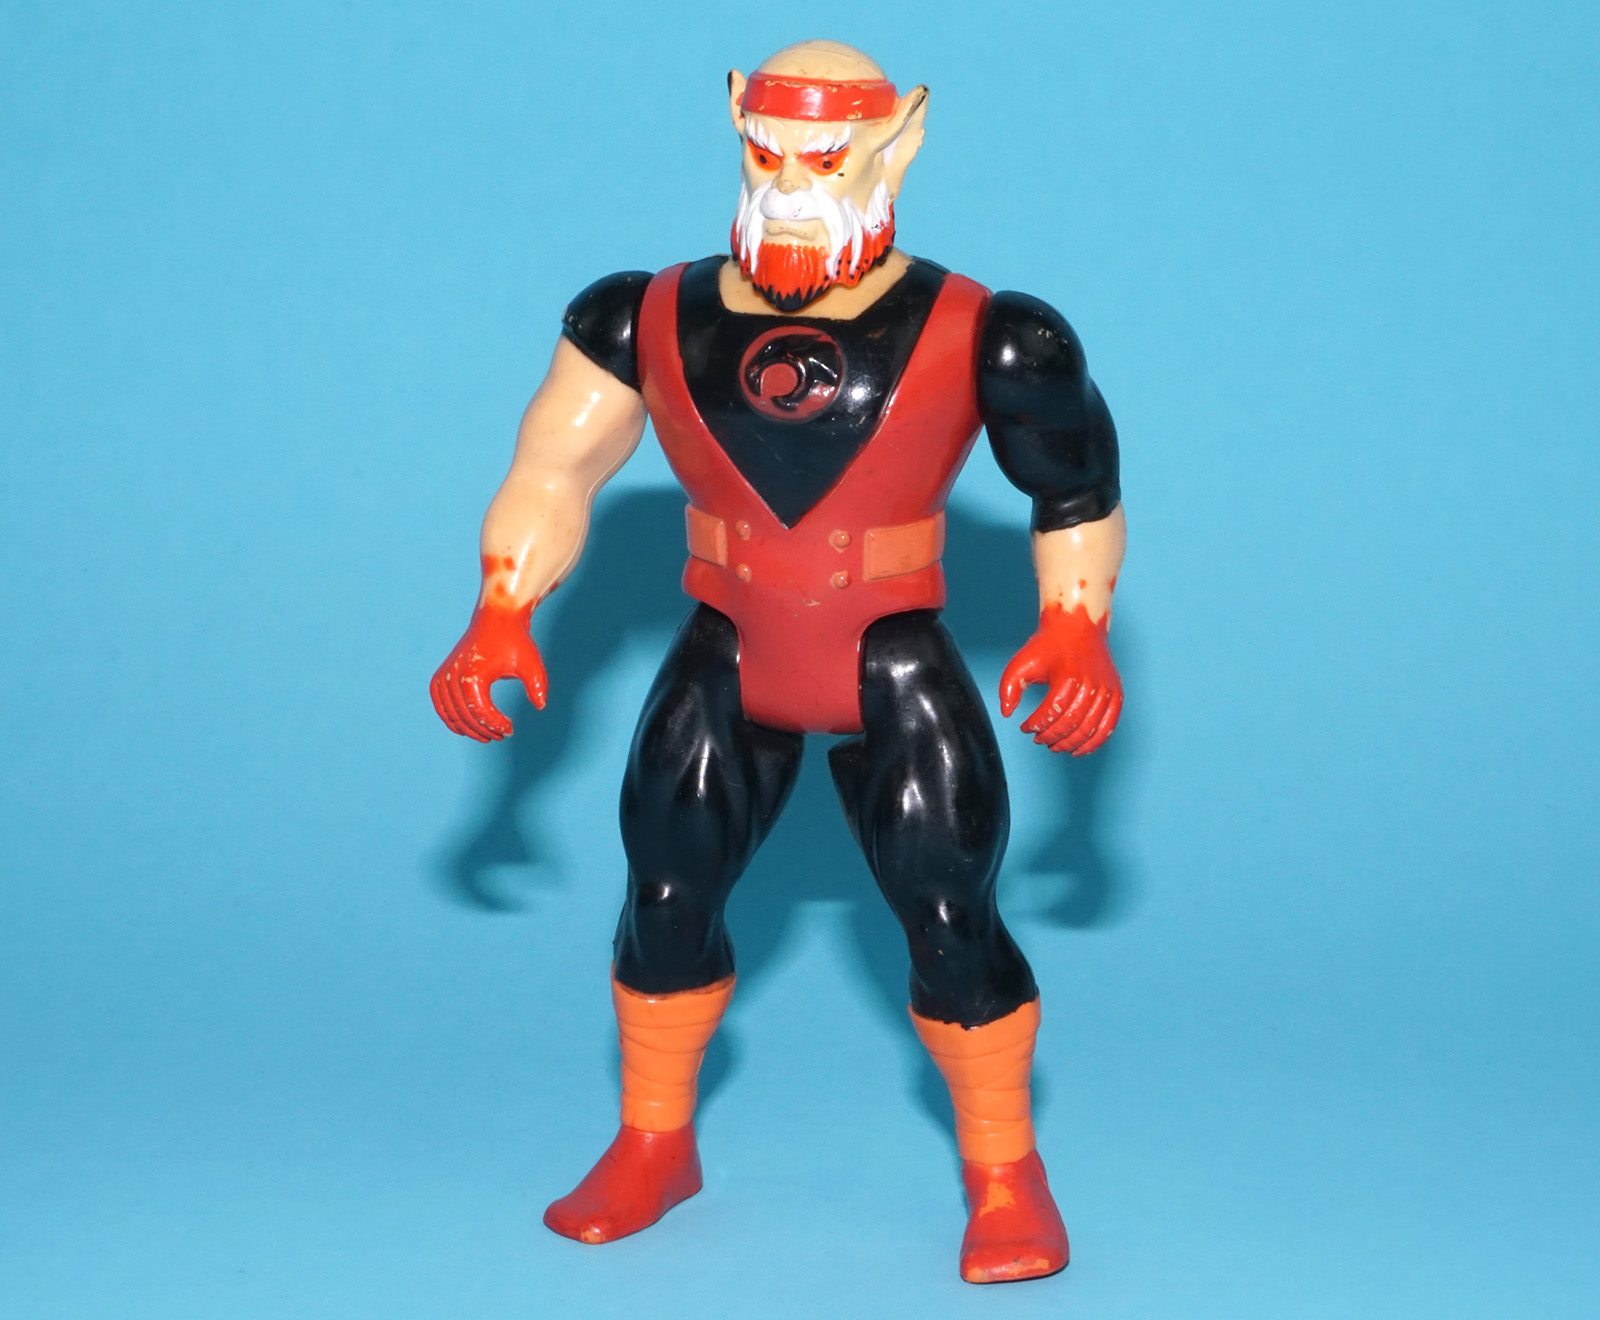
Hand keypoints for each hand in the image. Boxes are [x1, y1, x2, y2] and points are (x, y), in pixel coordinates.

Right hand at [430, 601, 546, 741]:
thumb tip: (540, 706)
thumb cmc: (515, 640)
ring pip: (450, 712)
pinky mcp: (442, 673)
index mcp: (473, 674)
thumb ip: (537, 685)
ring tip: (488, 735)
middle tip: (501, 735)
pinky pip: (440, 702)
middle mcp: (454, 675)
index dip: (495, 725)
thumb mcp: (530, 663)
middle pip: (465, 715)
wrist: (497, 617)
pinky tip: (464, 727)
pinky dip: (449, 716)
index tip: (511, 730)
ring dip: (467, 728)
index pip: (480, 712)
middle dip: (484, 730)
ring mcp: (445, 674)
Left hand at [999, 604, 1121, 755]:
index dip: (1036, 726)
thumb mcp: (1021, 662)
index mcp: (1068, 676)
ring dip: (1070, 744)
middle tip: (1039, 740)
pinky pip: (1109, 726)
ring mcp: (1107, 690)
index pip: (1052, 713)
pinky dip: (1094, 742)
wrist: (1077, 625)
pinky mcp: (1116, 693)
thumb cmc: (1049, 645)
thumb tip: (1007, 713)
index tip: (1025, 728)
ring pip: (1090, 729)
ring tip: (1054, 746)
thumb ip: (1008, 688)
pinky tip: (1078, 750)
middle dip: (1051, 737)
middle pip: (1071, 724)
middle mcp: (1092, 684)